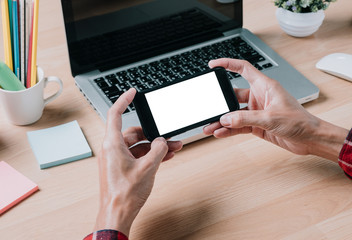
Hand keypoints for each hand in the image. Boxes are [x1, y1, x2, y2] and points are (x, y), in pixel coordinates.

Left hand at [94, 88, 182, 235]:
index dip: (124, 100)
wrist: (117, 214)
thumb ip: (157, 150)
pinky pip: (137, 155)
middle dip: (153, 133)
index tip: (132, 92)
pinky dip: (150, 155)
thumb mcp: (147, 168)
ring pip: (138, 145)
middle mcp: (112, 149)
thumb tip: (161, 141)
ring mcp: (117, 159)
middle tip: (168, 136)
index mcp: (112, 144)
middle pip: (134, 132)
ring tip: (173, 148)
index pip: (115, 114)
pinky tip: (165, 156)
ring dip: (155, 146)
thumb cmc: (124, 194)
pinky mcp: (122, 167)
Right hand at [204, 58, 347, 161]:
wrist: (310, 138)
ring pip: (233, 114)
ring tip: (210, 126)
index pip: (243, 69)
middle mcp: (259, 97)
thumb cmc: (300, 121)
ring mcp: (257, 111)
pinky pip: (238, 125)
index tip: (214, 65)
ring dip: (222, 120)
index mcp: (264, 86)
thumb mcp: (271, 118)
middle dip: (220, 102)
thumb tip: (226, 119)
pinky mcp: (256, 125)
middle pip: (233, 95)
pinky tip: (220, 133)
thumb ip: (246, 118)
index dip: (228, 64)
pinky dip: (229, 129)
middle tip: (209, 108)